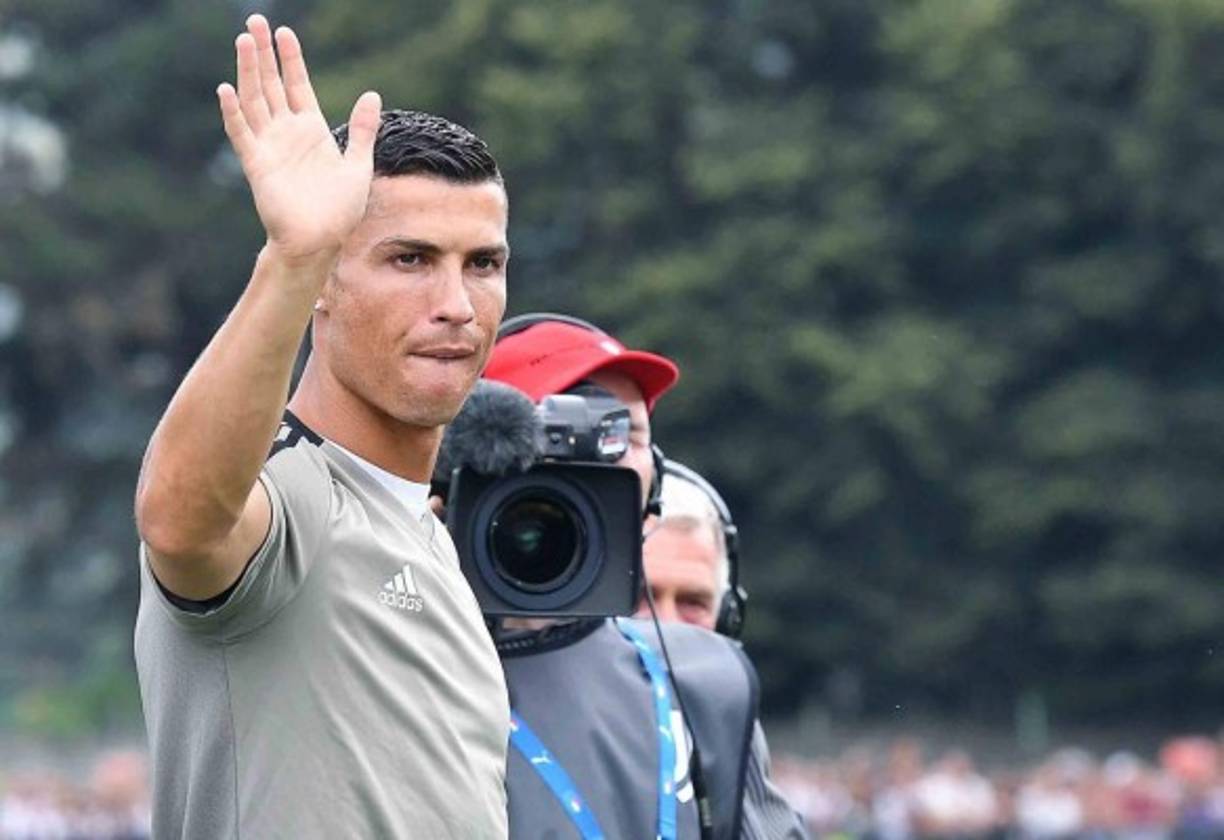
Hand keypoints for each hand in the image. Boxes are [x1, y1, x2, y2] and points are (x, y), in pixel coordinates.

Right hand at [217, 15, 380, 263]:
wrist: (321, 241)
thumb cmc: (340, 210)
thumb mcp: (359, 165)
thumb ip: (362, 130)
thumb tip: (371, 93)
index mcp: (311, 130)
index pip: (297, 84)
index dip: (290, 59)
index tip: (284, 31)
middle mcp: (287, 133)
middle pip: (271, 84)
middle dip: (263, 53)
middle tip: (253, 20)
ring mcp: (270, 146)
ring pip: (255, 100)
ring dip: (248, 71)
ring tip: (244, 41)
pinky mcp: (258, 165)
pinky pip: (242, 134)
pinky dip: (234, 113)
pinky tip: (228, 89)